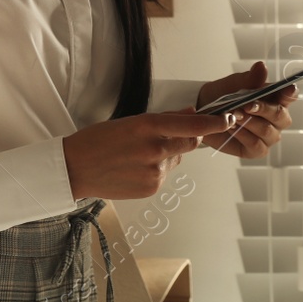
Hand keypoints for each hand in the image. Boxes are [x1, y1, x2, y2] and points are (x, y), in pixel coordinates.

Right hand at [62, 110, 238, 200]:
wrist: (74, 169)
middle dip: (188, 138)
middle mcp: (154, 150)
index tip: (228, 118)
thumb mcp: (129, 122)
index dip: (213, 123)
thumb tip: (190, 113)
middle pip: (190, 143)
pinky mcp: (152, 188)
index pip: (191, 125)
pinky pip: (164, 175)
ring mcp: (154, 172)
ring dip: (166, 155)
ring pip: (175, 160)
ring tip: (136, 156)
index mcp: (146, 127)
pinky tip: (133, 168)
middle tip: (168, 136)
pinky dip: (155, 170)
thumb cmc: (97, 141)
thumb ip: (163, 119)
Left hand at [193, 61, 296, 159]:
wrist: (204, 111)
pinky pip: (255, 144)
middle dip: (263, 109)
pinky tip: (231, 127)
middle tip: (245, 105)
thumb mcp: (234, 84)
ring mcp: (269, 136)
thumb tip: (261, 66)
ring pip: (267, 131)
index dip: (290, 93)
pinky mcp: (257, 150)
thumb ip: (249, 79)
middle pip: (280, 115)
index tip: (288, 88)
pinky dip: (242, 135)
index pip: (290, 95)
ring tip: (233, 115)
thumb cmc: (224, 96)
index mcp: (276, 99)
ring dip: (249, 122)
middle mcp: (277, 119)